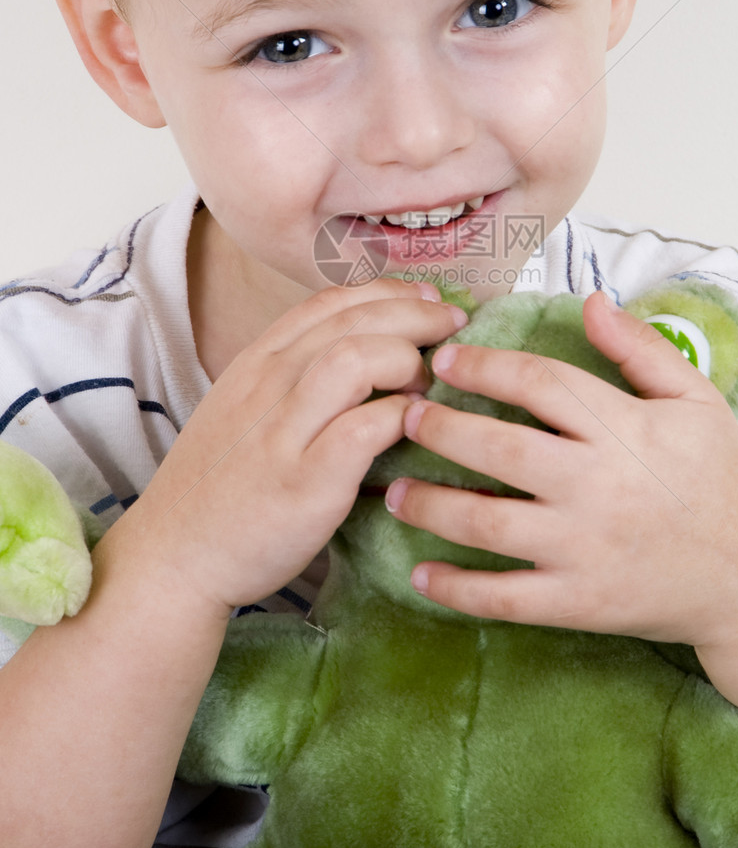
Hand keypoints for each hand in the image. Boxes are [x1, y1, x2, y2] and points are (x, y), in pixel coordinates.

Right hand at [106, 278, 467, 615]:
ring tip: (429, 382)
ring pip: (356, 359)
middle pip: (354, 320)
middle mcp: (268, 385)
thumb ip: (293, 378)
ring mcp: (283, 432)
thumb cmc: (220, 486)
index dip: (387, 292)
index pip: (329, 301)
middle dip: (416, 314)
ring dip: (406, 360)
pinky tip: (415, 426)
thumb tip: (363, 352)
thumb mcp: (243, 410)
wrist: (173, 556)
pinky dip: (398, 418)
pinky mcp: (304, 482)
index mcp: (256, 363)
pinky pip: (363, 429)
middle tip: (454, 329)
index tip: (427, 302)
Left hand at [384, 291, 737, 646]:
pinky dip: (456, 588)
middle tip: (406, 415)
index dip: (486, 366)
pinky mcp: (577, 602)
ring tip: (394, 490)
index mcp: (623, 429)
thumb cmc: (718, 478)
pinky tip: (420, 573)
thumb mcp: (695, 400)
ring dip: (432, 506)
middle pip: (500, 449)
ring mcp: (583, 548)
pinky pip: (504, 597)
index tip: (446, 358)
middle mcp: (597, 486)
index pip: (540, 384)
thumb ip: (641, 348)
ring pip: (488, 524)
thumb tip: (590, 300)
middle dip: (442, 428)